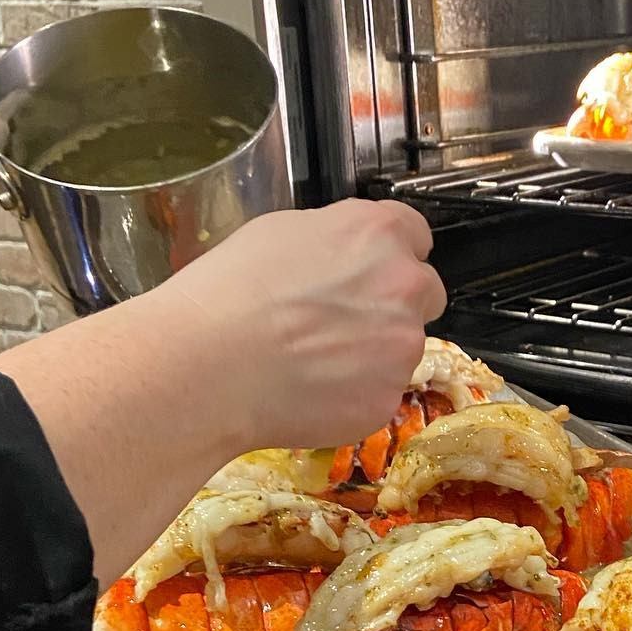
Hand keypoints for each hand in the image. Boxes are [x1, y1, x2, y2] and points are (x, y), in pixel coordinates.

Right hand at [0, 199, 445, 586]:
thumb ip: (332, 238)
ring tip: (312, 362)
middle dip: (393, 305)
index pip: (415, 235)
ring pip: (402, 349)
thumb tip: (345, 254)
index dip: (390, 255)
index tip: (368, 271)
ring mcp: (402, 346)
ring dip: (372, 355)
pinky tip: (308, 393)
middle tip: (342, 322)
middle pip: (424, 292)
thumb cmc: (228, 292)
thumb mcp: (277, 232)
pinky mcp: (387, 398)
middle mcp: (405, 285)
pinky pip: (378, 394)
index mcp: (378, 232)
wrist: (207, 366)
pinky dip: (352, 396)